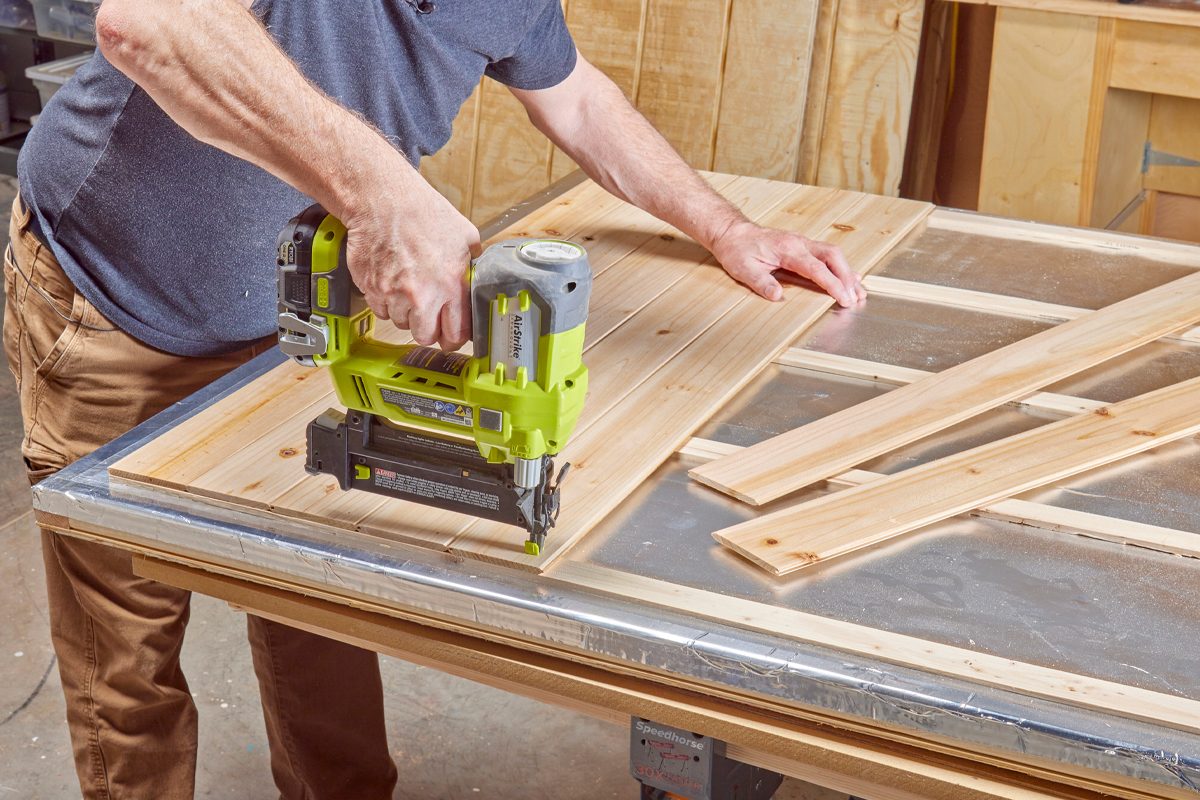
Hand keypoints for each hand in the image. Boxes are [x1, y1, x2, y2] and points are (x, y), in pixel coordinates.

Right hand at [343, 184, 480, 349]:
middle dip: (428, 327)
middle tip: (429, 311)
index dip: (454, 336)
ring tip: (408, 286)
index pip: (455, 334)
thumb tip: (477, 280)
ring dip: (405, 312)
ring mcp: (392, 294)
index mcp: (450, 285)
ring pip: (401, 323)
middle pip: (425, 336)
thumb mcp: (465, 236)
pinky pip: (380, 310)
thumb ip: (472, 265)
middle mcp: (421, 295)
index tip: (452, 332)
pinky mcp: (371, 289)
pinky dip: (385, 301)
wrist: (383, 200)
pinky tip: (392, 280)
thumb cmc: (424, 212)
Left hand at [709, 220, 865, 306]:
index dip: (833, 284)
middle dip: (847, 277)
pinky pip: (827, 255)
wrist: (733, 233)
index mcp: (788, 249)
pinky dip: (840, 267)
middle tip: (856, 298)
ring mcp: (803, 243)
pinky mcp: (802, 246)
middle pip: (833, 256)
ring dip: (847, 272)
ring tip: (860, 292)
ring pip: (833, 254)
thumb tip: (778, 295)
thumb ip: (761, 282)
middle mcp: (800, 243)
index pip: (817, 268)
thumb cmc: (737, 250)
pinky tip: (849, 278)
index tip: (844, 299)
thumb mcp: (743, 269)